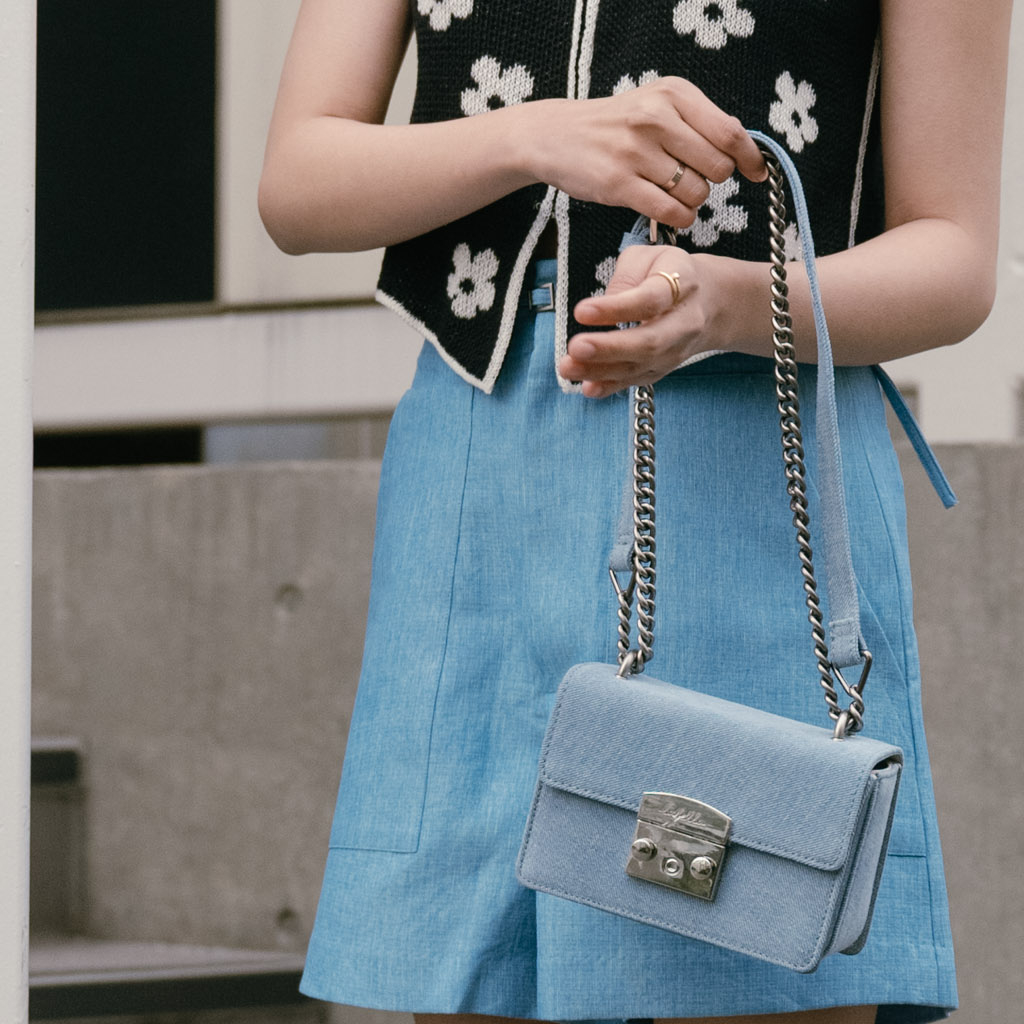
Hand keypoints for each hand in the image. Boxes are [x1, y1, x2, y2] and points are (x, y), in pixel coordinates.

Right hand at [524, 77, 765, 231]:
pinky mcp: (619, 184)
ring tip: (674, 193)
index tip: (755, 173)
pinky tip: (672, 212)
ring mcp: (635, 152)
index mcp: (673, 94)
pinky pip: (670, 212)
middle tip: (691, 178)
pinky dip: (680, 218)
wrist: (557, 136)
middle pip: (717, 167)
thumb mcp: (658, 105)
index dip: (749, 158)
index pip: (729, 132)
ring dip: (693, 202)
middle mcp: (655, 118)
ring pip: (695, 193)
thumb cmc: (615, 126)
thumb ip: (698, 123)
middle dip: (711, 181)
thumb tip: (744, 156)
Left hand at [559, 245, 719, 397]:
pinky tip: (587, 388)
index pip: (650, 300)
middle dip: (609, 348)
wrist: (710, 302)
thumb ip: (624, 277)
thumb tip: (600, 309)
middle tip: (576, 347)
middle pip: (649, 341)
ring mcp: (675, 350)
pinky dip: (611, 387)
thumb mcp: (649, 258)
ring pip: (639, 366)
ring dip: (601, 370)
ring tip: (568, 367)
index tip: (582, 311)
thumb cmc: (670, 273)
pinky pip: (636, 381)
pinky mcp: (663, 368)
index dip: (616, 308)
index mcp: (683, 284)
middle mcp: (684, 323)